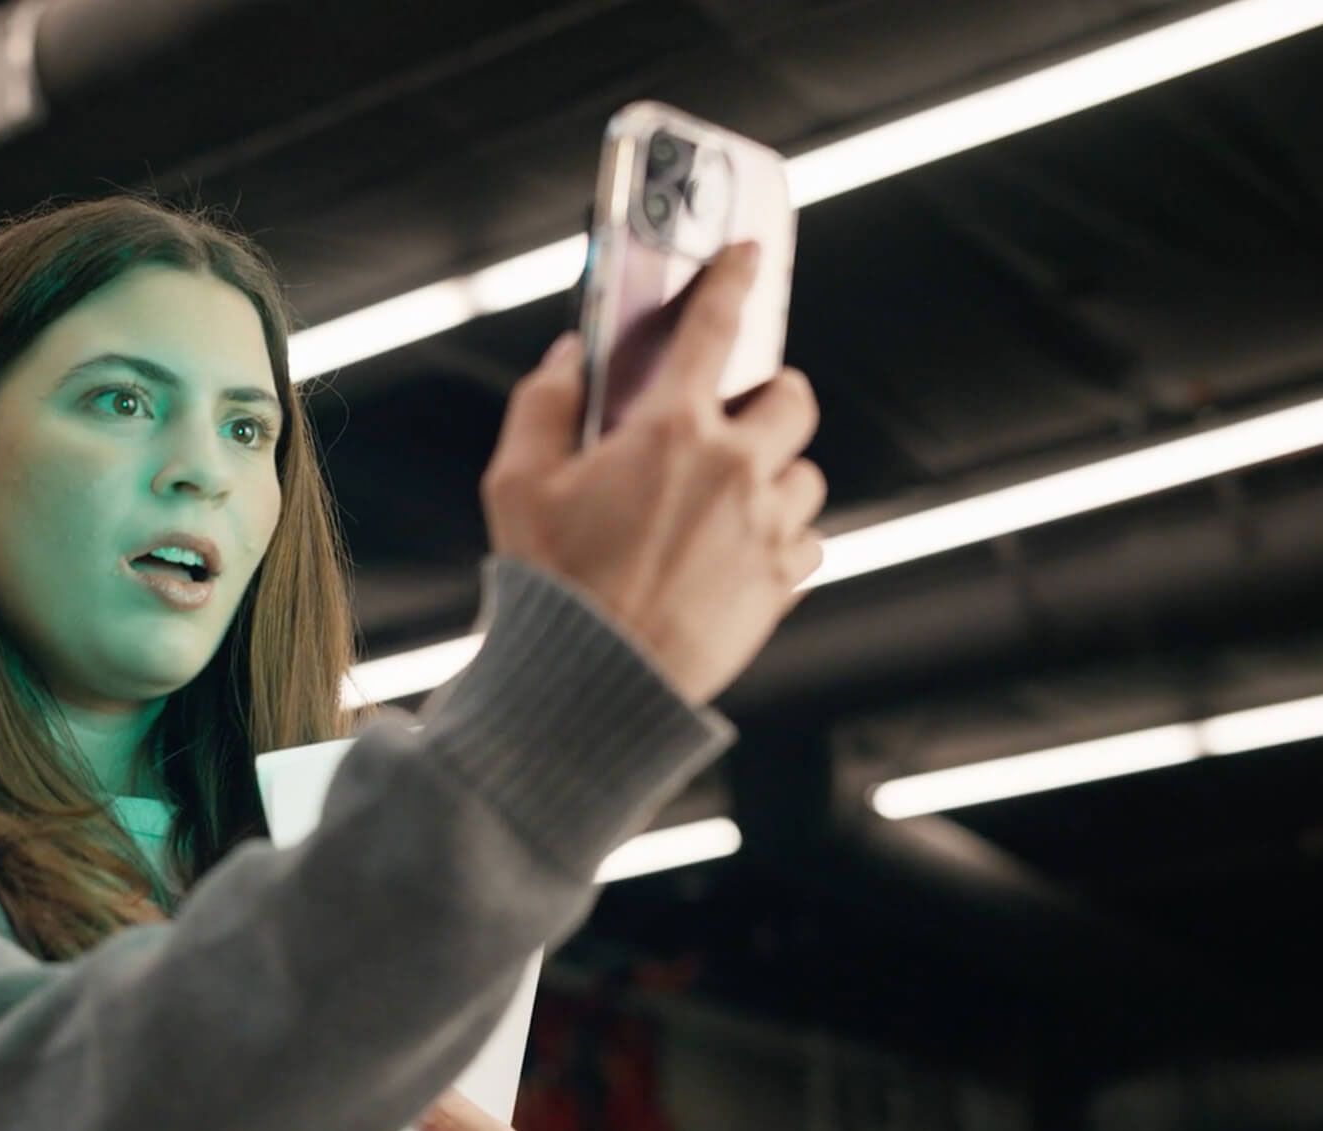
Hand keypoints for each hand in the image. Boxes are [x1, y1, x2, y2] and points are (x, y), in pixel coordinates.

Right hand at [481, 241, 824, 705]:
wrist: (592, 685)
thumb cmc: (550, 584)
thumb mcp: (515, 485)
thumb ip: (542, 405)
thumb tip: (571, 357)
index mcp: (669, 430)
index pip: (714, 326)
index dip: (733, 278)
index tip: (748, 253)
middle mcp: (733, 469)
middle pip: (793, 399)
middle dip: (768, 398)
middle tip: (731, 418)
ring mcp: (765, 529)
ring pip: (804, 475)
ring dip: (774, 476)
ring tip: (725, 502)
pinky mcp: (780, 585)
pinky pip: (807, 543)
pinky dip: (781, 542)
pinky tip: (735, 556)